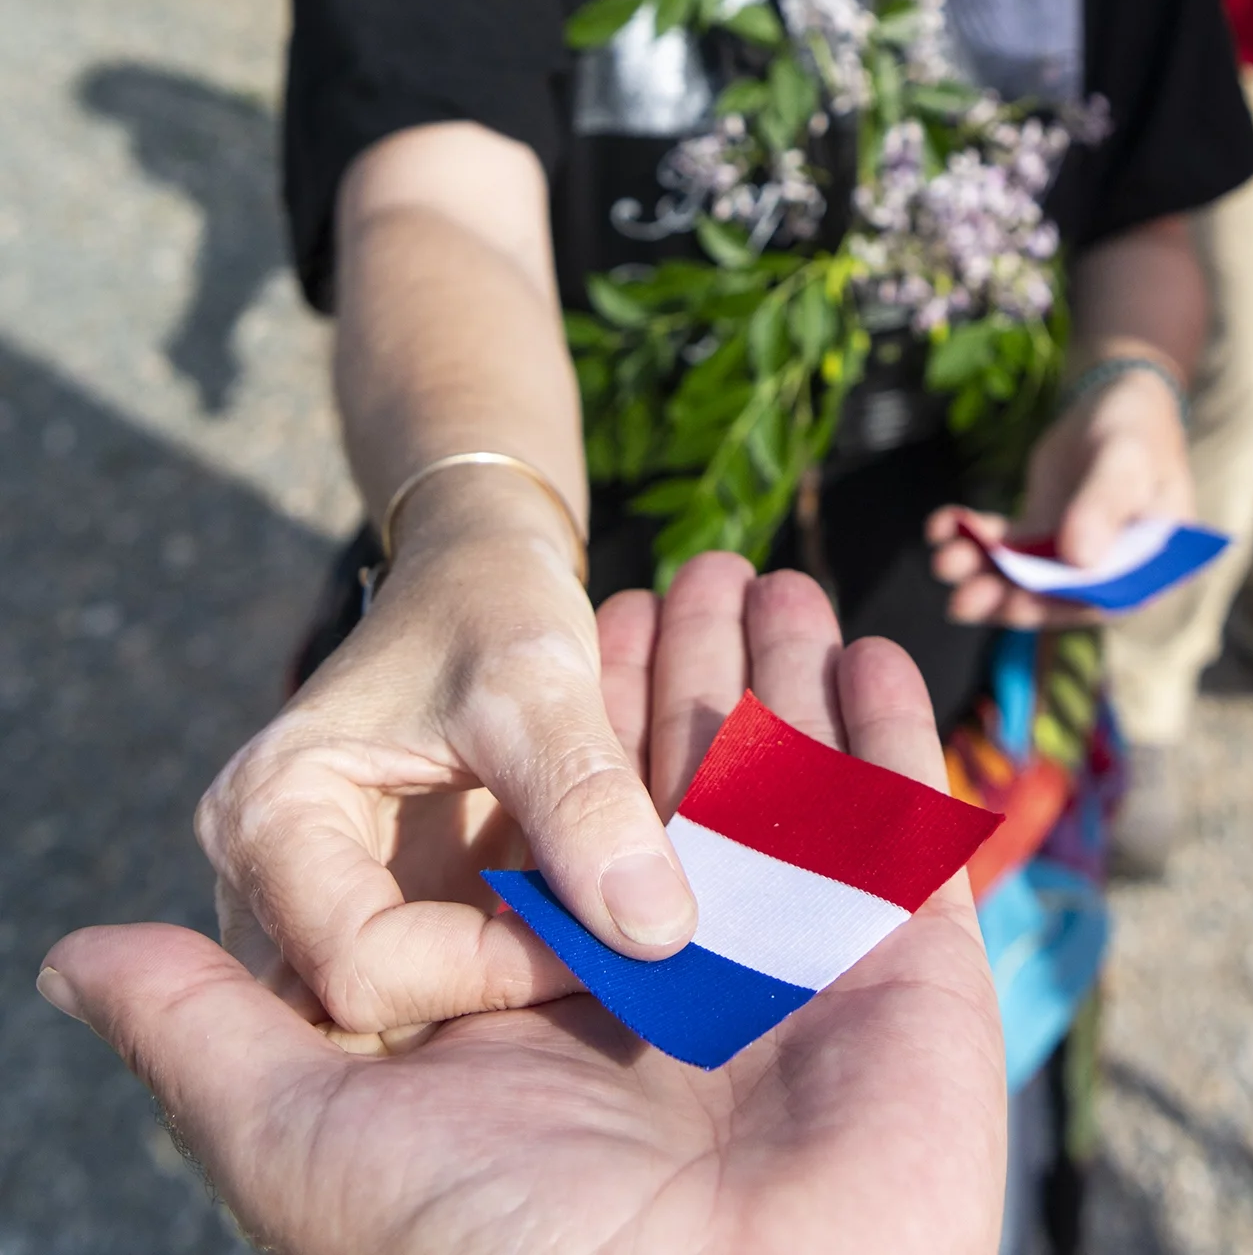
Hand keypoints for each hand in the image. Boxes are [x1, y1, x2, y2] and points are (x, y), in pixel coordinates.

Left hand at [39, 560, 1004, 1254]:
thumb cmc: (509, 1252)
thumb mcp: (316, 1136)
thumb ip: (212, 1027)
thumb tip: (77, 956)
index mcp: (558, 1012)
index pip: (566, 822)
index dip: (586, 715)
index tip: (598, 612)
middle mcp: (680, 982)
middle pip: (692, 783)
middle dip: (697, 669)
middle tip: (705, 561)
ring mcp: (799, 969)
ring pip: (791, 784)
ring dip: (787, 675)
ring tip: (778, 574)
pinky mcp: (901, 966)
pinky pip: (895, 822)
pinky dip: (888, 732)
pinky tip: (866, 649)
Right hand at [194, 468, 698, 1043]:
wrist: (478, 571)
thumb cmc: (490, 603)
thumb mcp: (540, 683)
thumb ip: (588, 800)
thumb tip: (656, 936)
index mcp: (268, 815)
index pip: (363, 967)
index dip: (490, 969)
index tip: (606, 935)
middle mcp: (261, 879)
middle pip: (367, 1013)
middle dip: (495, 1000)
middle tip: (614, 963)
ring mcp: (307, 908)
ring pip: (403, 1015)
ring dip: (507, 992)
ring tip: (605, 948)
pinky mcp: (367, 917)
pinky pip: (431, 985)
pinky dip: (509, 970)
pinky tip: (582, 935)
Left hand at [926, 363, 1194, 627]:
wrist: (1114, 400)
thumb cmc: (1135, 431)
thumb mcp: (1124, 461)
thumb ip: (1104, 506)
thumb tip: (1079, 558)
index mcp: (1147, 568)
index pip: (1099, 600)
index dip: (1054, 608)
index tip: (1011, 605)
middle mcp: (1109, 573)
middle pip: (1053, 596)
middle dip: (1004, 597)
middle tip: (960, 601)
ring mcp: (1071, 555)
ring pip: (1022, 574)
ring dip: (981, 571)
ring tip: (944, 561)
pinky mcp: (1043, 534)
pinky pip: (1006, 543)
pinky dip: (974, 538)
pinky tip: (941, 527)